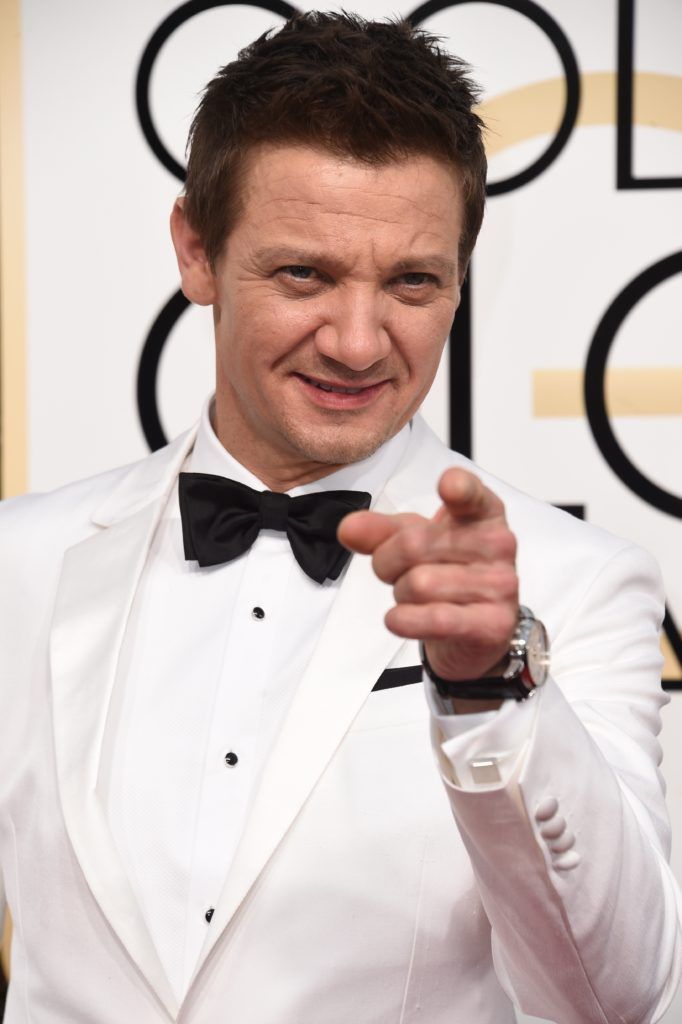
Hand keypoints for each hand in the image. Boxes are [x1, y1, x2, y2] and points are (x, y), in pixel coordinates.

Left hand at [338, 467, 518, 682]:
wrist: (477, 625)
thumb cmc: (447, 570)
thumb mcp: (413, 540)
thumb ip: (380, 530)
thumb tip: (349, 529)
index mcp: (482, 513)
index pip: (471, 494)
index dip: (458, 488)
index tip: (448, 486)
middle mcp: (498, 544)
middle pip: (414, 544)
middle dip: (386, 562)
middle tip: (395, 571)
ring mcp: (500, 585)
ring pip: (418, 584)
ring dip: (400, 595)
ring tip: (414, 597)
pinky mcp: (493, 624)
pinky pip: (436, 618)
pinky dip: (406, 620)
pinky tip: (399, 619)